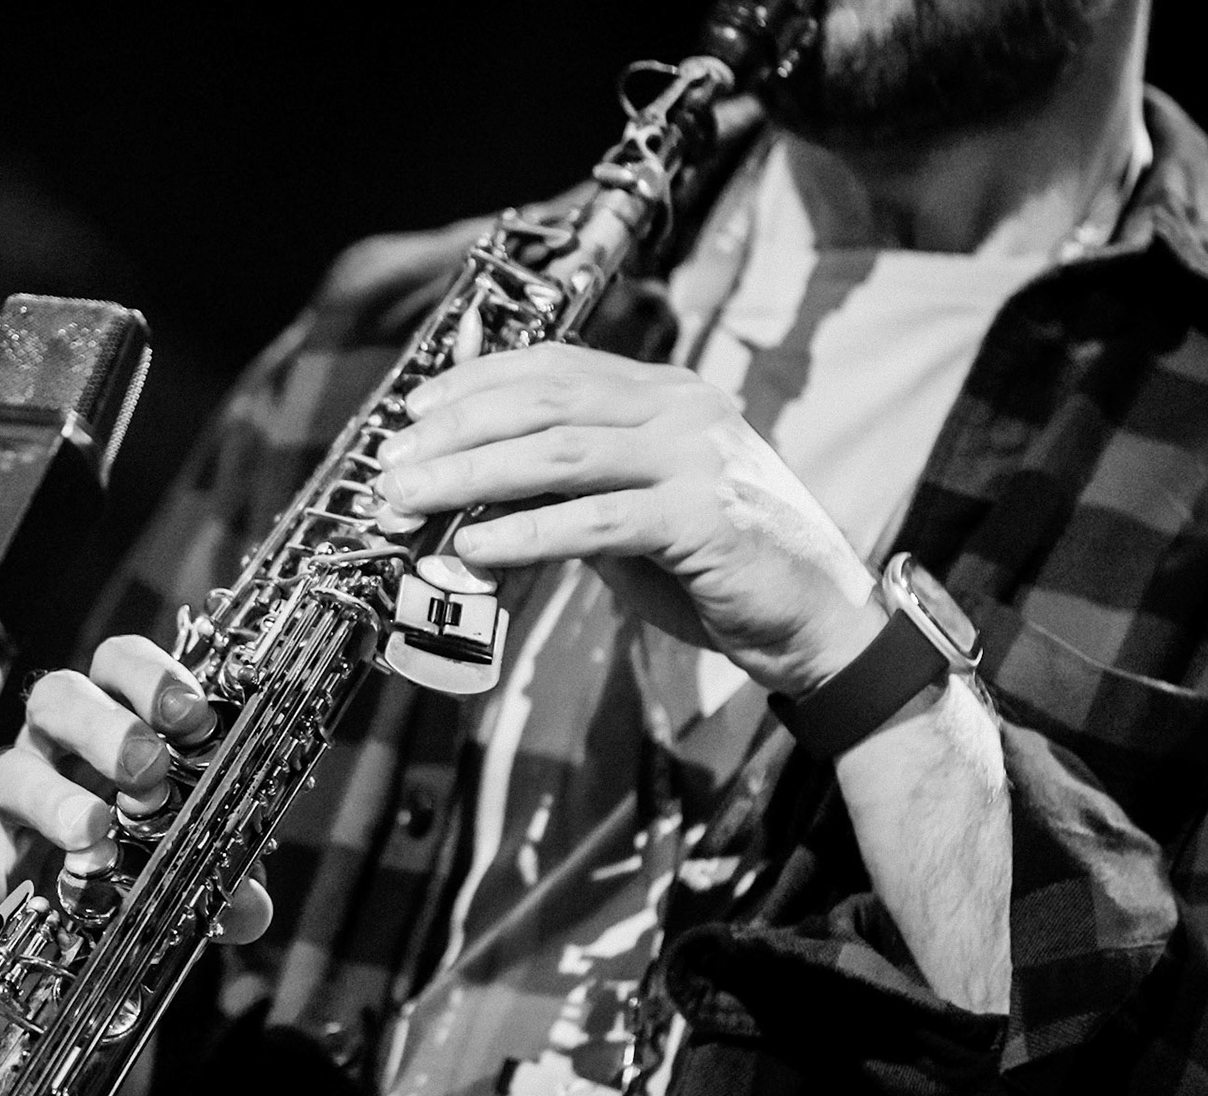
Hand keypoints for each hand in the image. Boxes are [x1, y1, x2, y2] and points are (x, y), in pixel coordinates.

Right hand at [0, 634, 272, 962]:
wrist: (98, 876)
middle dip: (105, 730)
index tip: (189, 715)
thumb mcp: (198, 846)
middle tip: (147, 769)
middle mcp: (57, 740)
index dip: (152, 678)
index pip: (119, 663)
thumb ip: (226, 871)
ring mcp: (18, 787)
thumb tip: (251, 907)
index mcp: (113, 715)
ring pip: (12, 770)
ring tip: (88, 832)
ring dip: (51, 800)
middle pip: (59, 700)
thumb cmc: (153, 833)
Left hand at [375, 345, 885, 695]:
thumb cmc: (717, 569)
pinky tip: (474, 549)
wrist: (815, 621)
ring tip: (408, 501)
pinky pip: (594, 523)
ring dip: (470, 477)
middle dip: (455, 430)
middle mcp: (682, 410)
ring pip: (559, 453)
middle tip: (391, 463)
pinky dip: (525, 535)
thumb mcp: (633, 514)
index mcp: (666, 394)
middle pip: (544, 400)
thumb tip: (471, 498)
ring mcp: (696, 460)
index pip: (554, 363)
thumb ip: (567, 492)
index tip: (413, 410)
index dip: (475, 382)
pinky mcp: (703, 520)